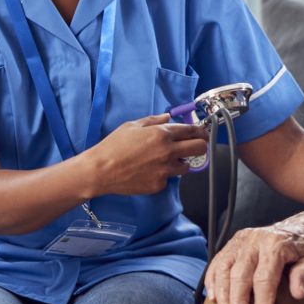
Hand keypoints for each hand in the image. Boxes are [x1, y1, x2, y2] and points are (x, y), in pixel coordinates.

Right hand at [86, 113, 206, 195]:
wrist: (100, 170)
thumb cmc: (113, 146)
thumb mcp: (132, 126)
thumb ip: (153, 120)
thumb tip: (168, 118)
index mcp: (162, 134)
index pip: (192, 130)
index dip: (200, 131)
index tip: (202, 133)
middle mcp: (167, 151)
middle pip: (200, 148)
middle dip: (201, 145)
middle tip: (196, 147)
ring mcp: (165, 170)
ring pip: (187, 166)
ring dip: (181, 162)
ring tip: (168, 161)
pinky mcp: (159, 185)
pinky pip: (170, 179)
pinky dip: (164, 175)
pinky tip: (151, 171)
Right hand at [205, 212, 303, 303]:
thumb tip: (298, 293)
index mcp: (276, 244)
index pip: (264, 277)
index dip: (261, 302)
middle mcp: (256, 239)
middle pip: (240, 274)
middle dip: (239, 302)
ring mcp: (243, 239)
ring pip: (224, 268)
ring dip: (223, 295)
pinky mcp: (235, 241)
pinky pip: (218, 261)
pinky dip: (213, 280)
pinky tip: (214, 297)